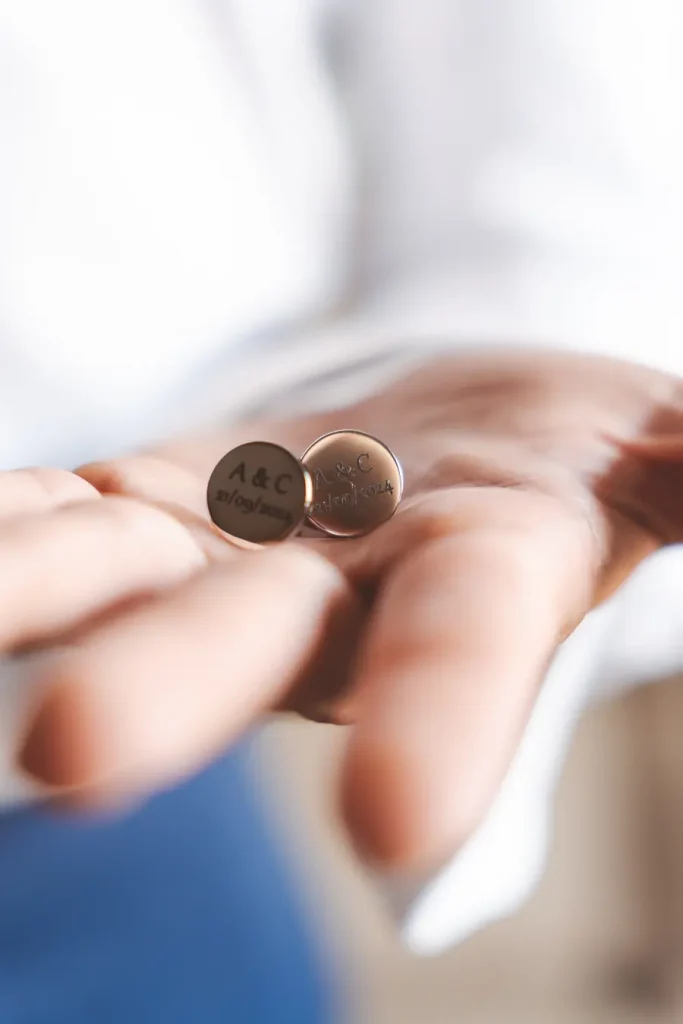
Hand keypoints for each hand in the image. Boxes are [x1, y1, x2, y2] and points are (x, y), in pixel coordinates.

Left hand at [9, 349, 682, 871]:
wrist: (443, 430)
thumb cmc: (568, 439)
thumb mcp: (652, 443)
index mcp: (479, 574)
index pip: (469, 649)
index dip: (443, 718)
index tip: (397, 824)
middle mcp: (338, 593)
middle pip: (252, 640)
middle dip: (171, 690)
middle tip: (77, 758)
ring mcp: (227, 552)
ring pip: (115, 579)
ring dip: (25, 595)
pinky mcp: (149, 504)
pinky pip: (55, 512)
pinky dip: (3, 529)